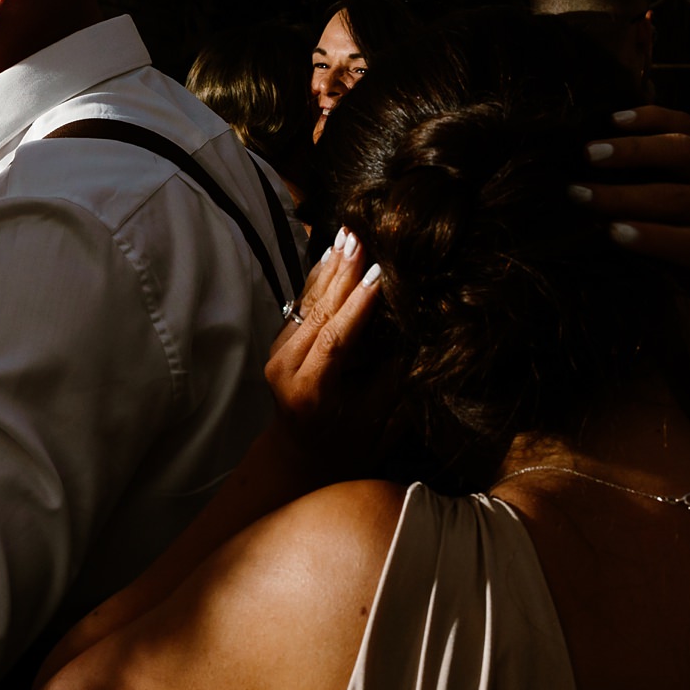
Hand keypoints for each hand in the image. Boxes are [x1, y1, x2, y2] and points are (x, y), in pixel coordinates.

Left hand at [265, 228, 386, 471]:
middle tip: (362, 237)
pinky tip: (332, 252)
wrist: (299, 456)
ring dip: (331, 267)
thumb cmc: (345, 447)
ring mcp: (277, 352)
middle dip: (342, 273)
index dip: (358, 305)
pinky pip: (303, 305)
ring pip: (308, 303)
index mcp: (309, 391)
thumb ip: (390, 382)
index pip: (335, 338)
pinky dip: (320, 278)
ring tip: (349, 233)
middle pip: (318, 312)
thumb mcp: (374, 424)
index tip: (378, 273)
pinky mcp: (279, 341)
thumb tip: (412, 339)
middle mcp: (285, 367)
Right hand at [575, 106, 689, 297]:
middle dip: (625, 196)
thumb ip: (658, 255)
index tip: (611, 231)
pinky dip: (653, 118)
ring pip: (684, 152)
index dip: (653, 238)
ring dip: (632, 151)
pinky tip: (617, 119)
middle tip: (578, 192)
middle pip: (680, 199)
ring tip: (590, 153)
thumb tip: (601, 230)